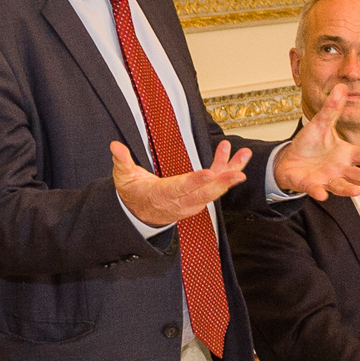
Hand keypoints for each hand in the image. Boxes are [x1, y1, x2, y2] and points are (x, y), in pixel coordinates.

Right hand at [111, 138, 248, 226]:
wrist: (140, 214)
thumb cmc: (133, 193)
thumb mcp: (123, 177)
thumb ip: (121, 161)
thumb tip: (115, 146)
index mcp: (162, 195)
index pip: (181, 188)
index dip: (196, 181)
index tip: (211, 173)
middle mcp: (180, 201)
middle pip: (205, 193)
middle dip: (223, 183)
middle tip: (239, 173)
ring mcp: (192, 202)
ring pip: (215, 189)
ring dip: (231, 172)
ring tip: (244, 155)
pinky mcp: (198, 198)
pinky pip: (215, 186)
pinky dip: (226, 170)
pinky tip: (234, 155)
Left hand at [272, 97, 359, 200]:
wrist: (289, 159)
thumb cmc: (308, 144)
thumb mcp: (321, 123)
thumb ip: (332, 109)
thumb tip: (341, 87)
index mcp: (345, 153)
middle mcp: (339, 168)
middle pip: (358, 175)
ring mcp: (327, 179)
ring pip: (341, 185)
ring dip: (348, 189)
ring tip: (357, 192)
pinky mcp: (311, 185)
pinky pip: (316, 189)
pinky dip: (319, 192)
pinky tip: (322, 194)